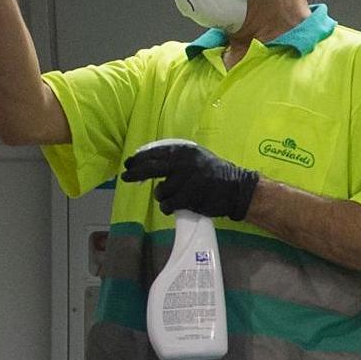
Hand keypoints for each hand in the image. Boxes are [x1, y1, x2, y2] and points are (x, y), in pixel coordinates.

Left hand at [121, 141, 259, 221]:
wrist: (235, 189)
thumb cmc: (215, 173)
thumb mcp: (197, 158)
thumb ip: (177, 158)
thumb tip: (149, 162)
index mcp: (184, 152)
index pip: (156, 153)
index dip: (140, 158)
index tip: (129, 163)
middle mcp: (183, 163)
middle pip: (151, 168)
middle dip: (135, 173)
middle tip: (125, 176)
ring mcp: (185, 181)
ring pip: (160, 191)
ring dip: (163, 196)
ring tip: (175, 197)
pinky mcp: (188, 197)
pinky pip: (167, 204)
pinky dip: (168, 207)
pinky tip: (174, 206)